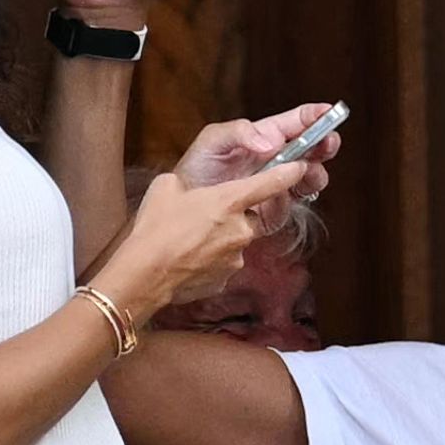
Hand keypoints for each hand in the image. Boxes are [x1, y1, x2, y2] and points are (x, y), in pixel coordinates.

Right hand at [96, 166, 305, 314]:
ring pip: (236, 241)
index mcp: (229, 200)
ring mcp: (237, 255)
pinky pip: (225, 262)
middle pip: (250, 216)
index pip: (270, 183)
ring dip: (220, 238)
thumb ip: (188, 184)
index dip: (288, 173)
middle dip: (233, 215)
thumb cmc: (154, 228)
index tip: (300, 166)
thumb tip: (187, 188)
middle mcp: (241, 228)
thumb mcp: (166, 187)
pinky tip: (190, 259)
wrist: (145, 274)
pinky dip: (212, 259)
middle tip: (204, 217)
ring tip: (190, 241)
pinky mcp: (228, 277)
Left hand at [173, 104, 341, 234]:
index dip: (315, 116)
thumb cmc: (195, 170)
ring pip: (311, 176)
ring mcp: (279, 184)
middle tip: (327, 142)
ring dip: (315, 173)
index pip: (296, 122)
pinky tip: (277, 196)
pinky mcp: (275, 210)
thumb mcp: (212, 141)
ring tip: (305, 172)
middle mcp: (277, 159)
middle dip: (325, 143)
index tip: (330, 112)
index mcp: (265, 136)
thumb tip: (272, 142)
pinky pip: (293, 204)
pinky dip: (290, 199)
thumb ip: (240, 133)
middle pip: (313, 148)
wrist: (182, 211)